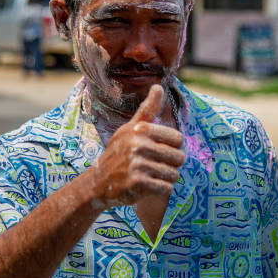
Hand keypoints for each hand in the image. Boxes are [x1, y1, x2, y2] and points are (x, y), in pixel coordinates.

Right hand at [93, 85, 184, 206]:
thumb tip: (158, 87)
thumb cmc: (119, 152)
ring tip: (151, 176)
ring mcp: (137, 165)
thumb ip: (147, 109)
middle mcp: (138, 145)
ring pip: (174, 174)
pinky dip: (161, 190)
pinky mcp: (137, 183)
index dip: (172, 147)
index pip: (178, 139)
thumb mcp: (130, 128)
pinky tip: (149, 187)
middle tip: (155, 167)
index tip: (158, 150)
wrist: (98, 182)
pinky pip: (166, 188)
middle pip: (179, 157)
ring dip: (167, 179)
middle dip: (171, 165)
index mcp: (140, 129)